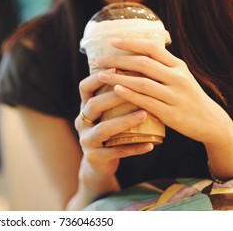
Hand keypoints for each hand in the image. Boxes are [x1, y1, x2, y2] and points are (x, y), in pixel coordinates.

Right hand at [75, 69, 153, 197]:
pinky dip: (134, 148)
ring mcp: (87, 140)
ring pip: (103, 130)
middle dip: (114, 97)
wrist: (98, 163)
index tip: (116, 69)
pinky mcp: (95, 157)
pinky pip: (115, 152)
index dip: (97, 78)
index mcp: (85, 107)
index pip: (84, 88)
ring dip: (124, 121)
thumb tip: (141, 68)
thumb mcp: (106, 113)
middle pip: (93, 106)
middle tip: (136, 89)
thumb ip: (115, 96)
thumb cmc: (108, 131)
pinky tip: (150, 144)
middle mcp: (82, 121)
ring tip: (145, 114)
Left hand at [96, 38, 232, 145]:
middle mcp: (177, 77)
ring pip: (143, 83)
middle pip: (143, 64)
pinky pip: (146, 102)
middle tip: (100, 60)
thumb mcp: (180, 75)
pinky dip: (130, 95)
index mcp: (178, 65)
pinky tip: (116, 90)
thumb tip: (136, 51)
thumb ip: (162, 64)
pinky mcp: (171, 113)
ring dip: (119, 78)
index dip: (131, 43)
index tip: (112, 41)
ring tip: (101, 75)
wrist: (209, 121)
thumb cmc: (187, 96)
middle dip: (118, 60)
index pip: (152, 48)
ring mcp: (175, 95)